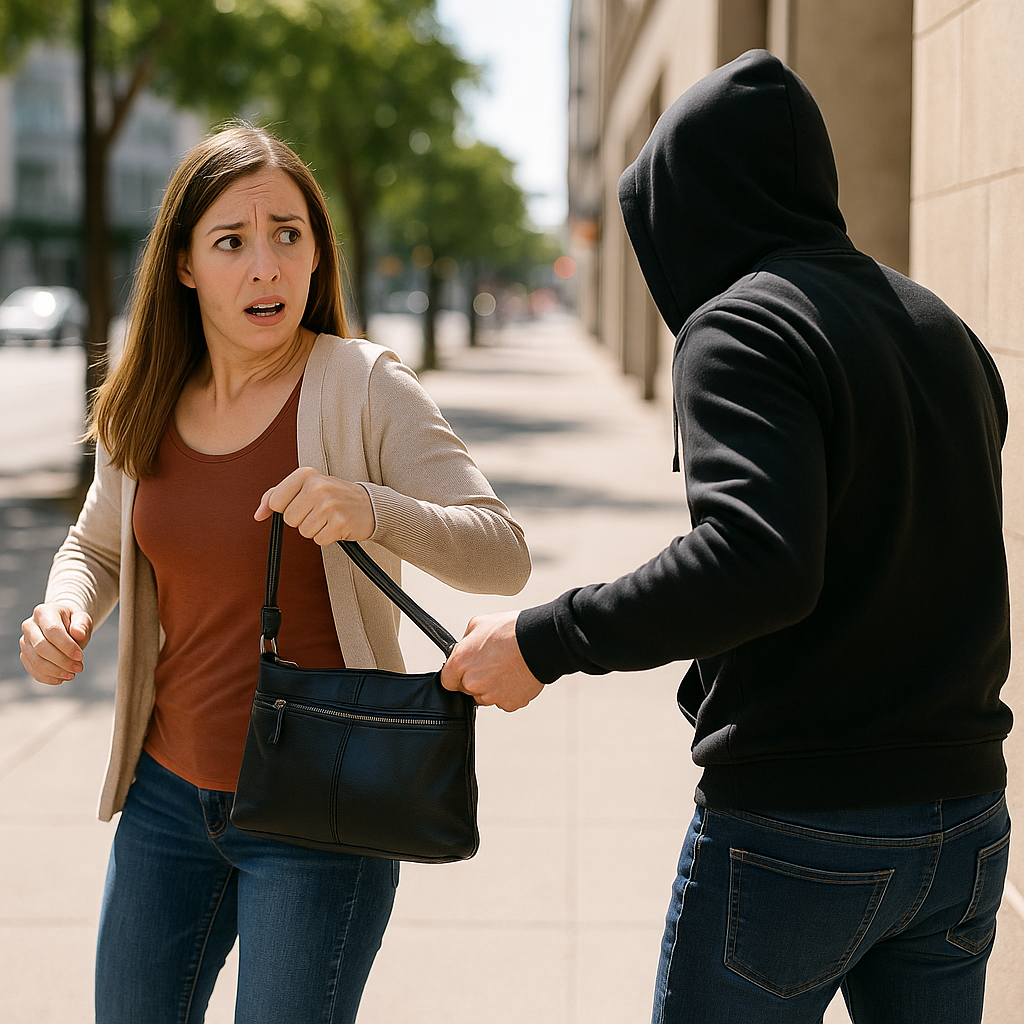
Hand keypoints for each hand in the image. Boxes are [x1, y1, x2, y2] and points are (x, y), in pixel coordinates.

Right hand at [20, 603, 93, 685]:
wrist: (64, 624)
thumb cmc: (74, 621)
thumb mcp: (82, 618)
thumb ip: (82, 625)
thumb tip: (78, 633)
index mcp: (43, 612)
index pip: (52, 631)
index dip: (66, 646)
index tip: (80, 656)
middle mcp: (29, 626)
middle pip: (41, 647)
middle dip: (62, 661)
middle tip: (79, 668)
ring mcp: (25, 641)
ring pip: (36, 661)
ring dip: (55, 671)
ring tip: (72, 674)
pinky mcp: (25, 655)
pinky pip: (32, 670)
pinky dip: (47, 677)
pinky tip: (61, 679)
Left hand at [255, 467, 374, 544]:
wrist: (370, 505)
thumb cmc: (334, 496)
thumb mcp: (306, 486)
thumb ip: (277, 496)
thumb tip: (258, 515)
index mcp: (306, 474)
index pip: (276, 501)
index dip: (285, 508)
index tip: (302, 503)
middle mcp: (317, 487)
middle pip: (289, 519)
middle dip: (302, 519)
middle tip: (319, 511)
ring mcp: (329, 505)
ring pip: (303, 531)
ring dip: (315, 529)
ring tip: (329, 518)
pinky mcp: (339, 523)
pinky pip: (319, 540)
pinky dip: (327, 537)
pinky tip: (337, 525)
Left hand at [441, 610, 544, 711]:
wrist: (538, 642)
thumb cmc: (512, 630)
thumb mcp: (478, 624)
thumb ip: (465, 641)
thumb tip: (464, 647)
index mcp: (460, 662)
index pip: (447, 680)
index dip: (457, 674)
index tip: (465, 670)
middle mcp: (472, 682)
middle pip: (468, 689)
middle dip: (477, 679)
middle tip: (492, 664)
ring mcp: (491, 695)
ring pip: (486, 696)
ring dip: (493, 686)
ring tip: (506, 667)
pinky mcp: (509, 703)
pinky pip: (505, 701)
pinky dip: (509, 692)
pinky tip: (515, 676)